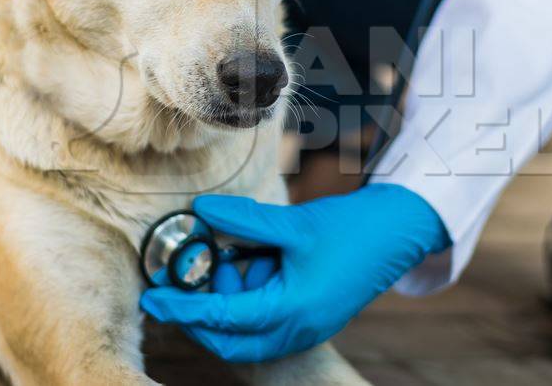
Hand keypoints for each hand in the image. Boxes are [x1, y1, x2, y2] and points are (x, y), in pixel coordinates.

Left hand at [140, 184, 450, 362]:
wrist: (399, 231)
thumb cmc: (351, 229)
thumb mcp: (293, 223)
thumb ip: (243, 220)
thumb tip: (199, 211)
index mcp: (292, 312)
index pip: (222, 319)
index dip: (183, 308)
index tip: (152, 298)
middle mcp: (298, 330)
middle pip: (230, 340)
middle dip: (201, 314)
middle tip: (184, 279)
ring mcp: (306, 327)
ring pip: (247, 330)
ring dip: (229, 298)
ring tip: (235, 254)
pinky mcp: (310, 317)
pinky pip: (265, 317)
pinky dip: (249, 294)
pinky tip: (253, 258)